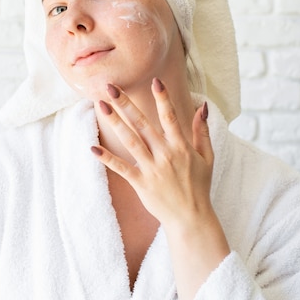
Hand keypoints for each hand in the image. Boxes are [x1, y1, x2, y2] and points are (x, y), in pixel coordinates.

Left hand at [91, 78, 213, 232]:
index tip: (155, 81)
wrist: (192, 218)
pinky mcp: (141, 183)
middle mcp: (165, 154)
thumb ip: (202, 131)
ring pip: (130, 141)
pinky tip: (92, 148)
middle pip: (143, 124)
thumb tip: (202, 106)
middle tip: (111, 87)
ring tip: (101, 105)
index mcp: (181, 147)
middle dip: (126, 104)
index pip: (170, 117)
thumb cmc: (199, 186)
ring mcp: (152, 169)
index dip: (163, 99)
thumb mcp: (207, 157)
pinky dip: (106, 158)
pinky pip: (121, 168)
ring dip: (114, 122)